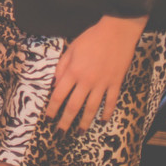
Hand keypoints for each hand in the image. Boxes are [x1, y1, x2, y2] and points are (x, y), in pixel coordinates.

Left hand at [46, 14, 147, 131]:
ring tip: (80, 131)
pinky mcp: (116, 83)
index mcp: (73, 72)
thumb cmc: (92, 37)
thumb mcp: (71, 49)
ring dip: (85, 121)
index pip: (59, 95)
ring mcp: (103, 84)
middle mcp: (87, 81)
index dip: (53, 109)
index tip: (48, 119)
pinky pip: (111, 102)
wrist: (117, 32)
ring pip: (92, 108)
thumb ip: (62, 67)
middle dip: (65, 121)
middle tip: (60, 133)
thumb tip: (55, 84)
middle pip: (74, 106)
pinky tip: (102, 120)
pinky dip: (107, 112)